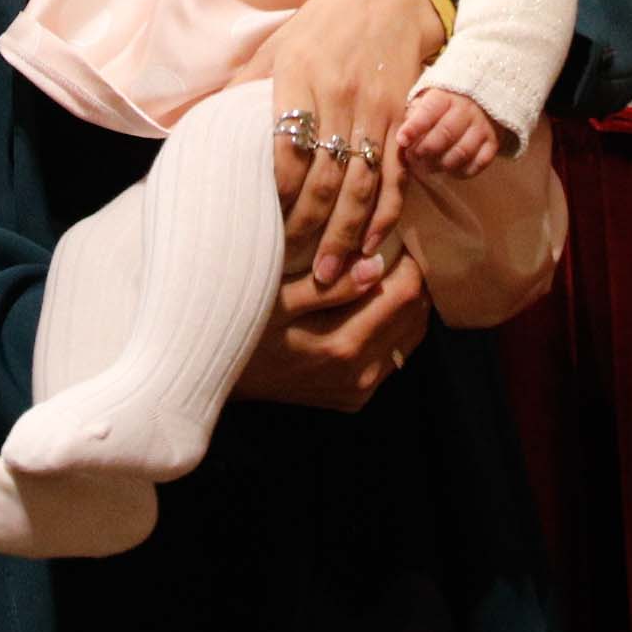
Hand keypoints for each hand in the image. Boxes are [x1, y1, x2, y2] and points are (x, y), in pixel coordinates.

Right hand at [230, 247, 428, 413]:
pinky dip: (394, 325)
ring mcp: (359, 389)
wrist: (216, 376)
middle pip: (415, 312)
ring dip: (405, 301)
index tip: (393, 235)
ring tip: (385, 272)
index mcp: (342, 345)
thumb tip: (378, 267)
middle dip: (411, 276)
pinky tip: (373, 303)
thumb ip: (330, 286)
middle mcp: (358, 374)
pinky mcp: (356, 397)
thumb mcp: (277, 299)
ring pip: (411, 333)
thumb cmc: (242, 325)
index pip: (406, 292)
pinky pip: (395, 353)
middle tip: (392, 248)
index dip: (408, 257)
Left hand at [268, 0, 444, 293]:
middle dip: (310, 232)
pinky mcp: (405, 116)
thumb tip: (203, 130)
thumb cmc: (326, 22)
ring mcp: (377, 108)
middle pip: (325, 177)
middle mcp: (340, 95)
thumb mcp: (276, 45)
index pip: (285, 150)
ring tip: (331, 277)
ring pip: (363, 183)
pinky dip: (387, 212)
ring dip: (348, 235)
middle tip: (293, 276)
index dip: (276, 198)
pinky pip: (398, 173)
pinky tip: (374, 244)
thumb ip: (244, 89)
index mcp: (299, 76)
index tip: (261, 234)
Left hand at [400, 86, 500, 175]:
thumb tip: (403, 138)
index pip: (430, 111)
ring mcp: (482, 127)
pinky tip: (450, 169)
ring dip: (441, 165)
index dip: (415, 127)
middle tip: (414, 157)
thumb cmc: (445, 103)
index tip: (403, 140)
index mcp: (446, 96)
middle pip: (445, 134)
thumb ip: (414, 115)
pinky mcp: (493, 143)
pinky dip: (461, 172)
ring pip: (462, 152)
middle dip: (425, 150)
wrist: (481, 97)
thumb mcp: (427, 98)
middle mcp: (467, 109)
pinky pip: (478, 164)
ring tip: (429, 166)